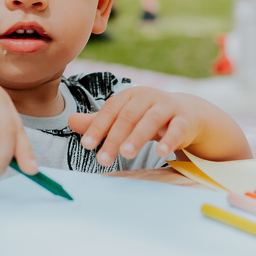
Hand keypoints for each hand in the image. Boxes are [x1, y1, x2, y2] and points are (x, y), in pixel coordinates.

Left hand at [68, 87, 197, 166]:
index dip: (97, 127)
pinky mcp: (184, 119)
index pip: (110, 111)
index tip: (86, 145)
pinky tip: (162, 153)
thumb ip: (99, 122)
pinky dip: (170, 140)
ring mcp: (167, 106)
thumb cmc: (147, 116)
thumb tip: (70, 121)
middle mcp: (147, 97)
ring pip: (150, 120)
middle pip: (127, 117)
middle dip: (114, 138)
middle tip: (103, 159)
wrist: (186, 113)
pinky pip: (177, 128)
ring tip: (126, 154)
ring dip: (137, 136)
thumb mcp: (123, 117)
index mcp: (129, 96)